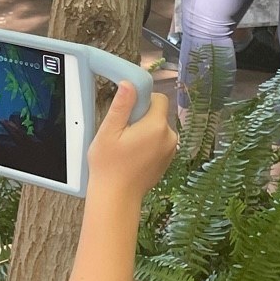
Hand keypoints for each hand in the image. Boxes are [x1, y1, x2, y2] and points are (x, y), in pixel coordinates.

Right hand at [85, 87, 175, 202]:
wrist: (117, 197)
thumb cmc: (109, 166)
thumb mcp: (108, 131)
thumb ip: (121, 105)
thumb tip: (129, 83)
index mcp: (156, 126)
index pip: (158, 98)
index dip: (142, 100)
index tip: (126, 113)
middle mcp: (169, 137)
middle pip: (158, 113)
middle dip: (141, 117)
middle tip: (122, 133)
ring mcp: (170, 150)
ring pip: (158, 128)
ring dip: (145, 130)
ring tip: (126, 146)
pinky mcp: (168, 160)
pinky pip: (159, 141)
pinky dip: (148, 143)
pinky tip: (133, 155)